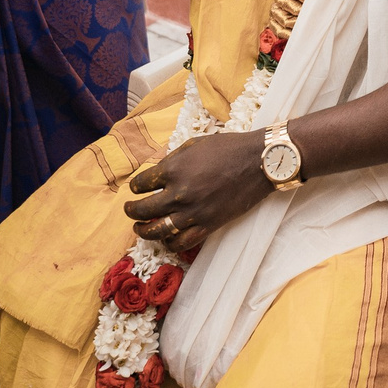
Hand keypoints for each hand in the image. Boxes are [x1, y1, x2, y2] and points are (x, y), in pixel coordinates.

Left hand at [123, 131, 273, 250]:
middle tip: (129, 210)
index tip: (137, 187)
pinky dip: (169, 243)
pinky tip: (166, 238)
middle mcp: (179, 193)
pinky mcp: (208, 225)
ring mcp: (193, 212)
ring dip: (143, 231)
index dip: (136, 186)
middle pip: (142, 210)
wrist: (259, 162)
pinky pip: (181, 242)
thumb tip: (157, 172)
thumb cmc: (228, 148)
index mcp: (174, 169)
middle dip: (131, 211)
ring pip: (157, 230)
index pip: (141, 183)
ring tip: (140, 228)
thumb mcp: (195, 144)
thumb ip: (173, 159)